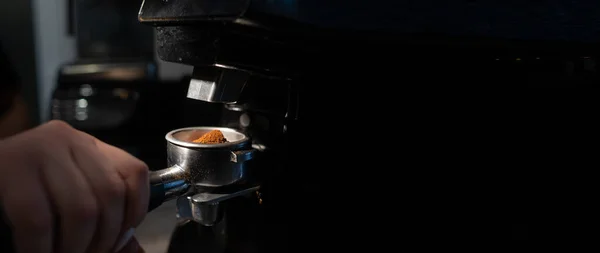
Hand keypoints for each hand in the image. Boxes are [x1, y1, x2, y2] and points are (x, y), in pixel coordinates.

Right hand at [0, 120, 148, 252]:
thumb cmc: (23, 188)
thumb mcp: (66, 191)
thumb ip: (100, 212)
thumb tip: (132, 249)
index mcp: (90, 146)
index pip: (133, 172)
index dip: (135, 212)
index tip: (121, 241)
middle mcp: (70, 140)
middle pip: (110, 194)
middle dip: (104, 239)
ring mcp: (40, 149)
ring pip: (82, 209)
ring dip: (76, 247)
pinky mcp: (9, 167)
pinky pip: (38, 220)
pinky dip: (42, 249)